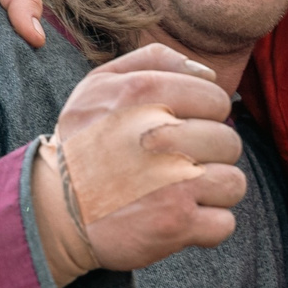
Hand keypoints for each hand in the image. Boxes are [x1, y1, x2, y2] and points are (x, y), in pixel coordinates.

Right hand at [31, 46, 243, 284]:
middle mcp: (161, 135)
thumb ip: (155, 61)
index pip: (216, 100)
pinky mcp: (176, 224)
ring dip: (212, 191)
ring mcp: (173, 183)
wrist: (53, 211)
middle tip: (176, 165)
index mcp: (144, 93)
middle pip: (229, 142)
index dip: (202, 116)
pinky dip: (207, 226)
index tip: (177, 131)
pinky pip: (225, 223)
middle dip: (208, 155)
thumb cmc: (81, 143)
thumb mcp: (99, 84)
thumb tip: (210, 76)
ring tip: (181, 191)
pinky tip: (180, 218)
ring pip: (234, 183)